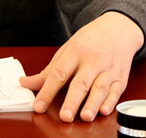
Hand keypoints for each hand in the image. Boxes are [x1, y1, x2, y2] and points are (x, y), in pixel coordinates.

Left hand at [18, 12, 143, 122]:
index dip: (48, 91)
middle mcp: (92, 61)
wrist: (117, 29)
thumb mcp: (66, 51)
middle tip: (64, 116)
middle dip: (72, 101)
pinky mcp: (120, 78)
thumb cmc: (89, 42)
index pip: (58, 73)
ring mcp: (108, 69)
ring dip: (92, 104)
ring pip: (100, 88)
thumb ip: (48, 71)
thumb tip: (25, 83)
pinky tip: (104, 110)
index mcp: (75, 52)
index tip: (39, 105)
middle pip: (80, 82)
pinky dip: (110, 102)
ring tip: (85, 116)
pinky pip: (116, 91)